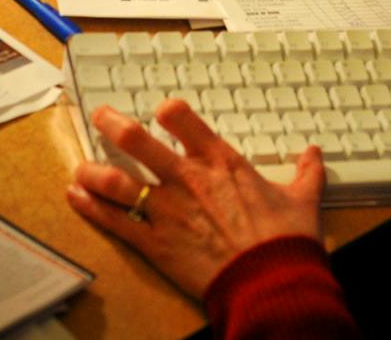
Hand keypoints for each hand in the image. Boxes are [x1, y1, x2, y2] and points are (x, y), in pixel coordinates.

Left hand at [67, 99, 325, 298]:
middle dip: (113, 125)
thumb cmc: (285, 239)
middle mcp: (187, 179)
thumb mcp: (302, 198)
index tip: (160, 111)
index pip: (182, 118)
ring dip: (94, 171)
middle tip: (101, 117)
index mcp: (220, 161)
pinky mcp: (156, 243)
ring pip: (118, 181)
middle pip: (137, 141)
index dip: (167, 109)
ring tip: (82, 166)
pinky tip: (76, 197)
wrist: (271, 281)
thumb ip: (305, 171)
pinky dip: (91, 208)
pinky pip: (116, 222)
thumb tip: (314, 153)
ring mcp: (167, 211)